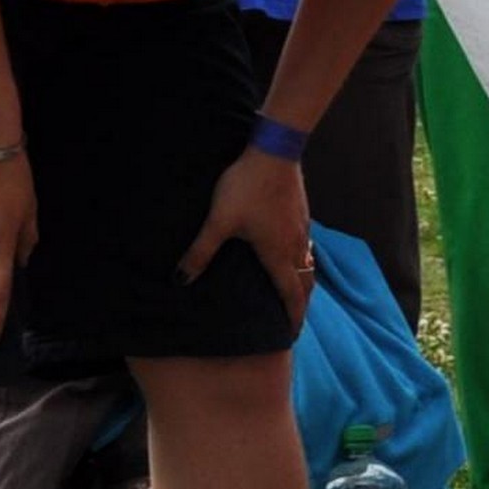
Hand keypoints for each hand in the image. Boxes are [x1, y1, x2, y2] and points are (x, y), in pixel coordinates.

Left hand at [179, 148, 317, 317]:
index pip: (291, 295)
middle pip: (306, 284)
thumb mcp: (218, 222)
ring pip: (307, 264)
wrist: (273, 153)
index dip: (292, 317)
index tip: (292, 335)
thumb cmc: (246, 188)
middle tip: (294, 319)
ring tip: (294, 292)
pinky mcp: (301, 214)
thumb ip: (201, 252)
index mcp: (277, 254)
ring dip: (302, 283)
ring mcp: (301, 229)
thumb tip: (181, 280)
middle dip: (301, 304)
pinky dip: (301, 262)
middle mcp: (295, 246)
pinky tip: (289, 254)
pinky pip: (305, 247)